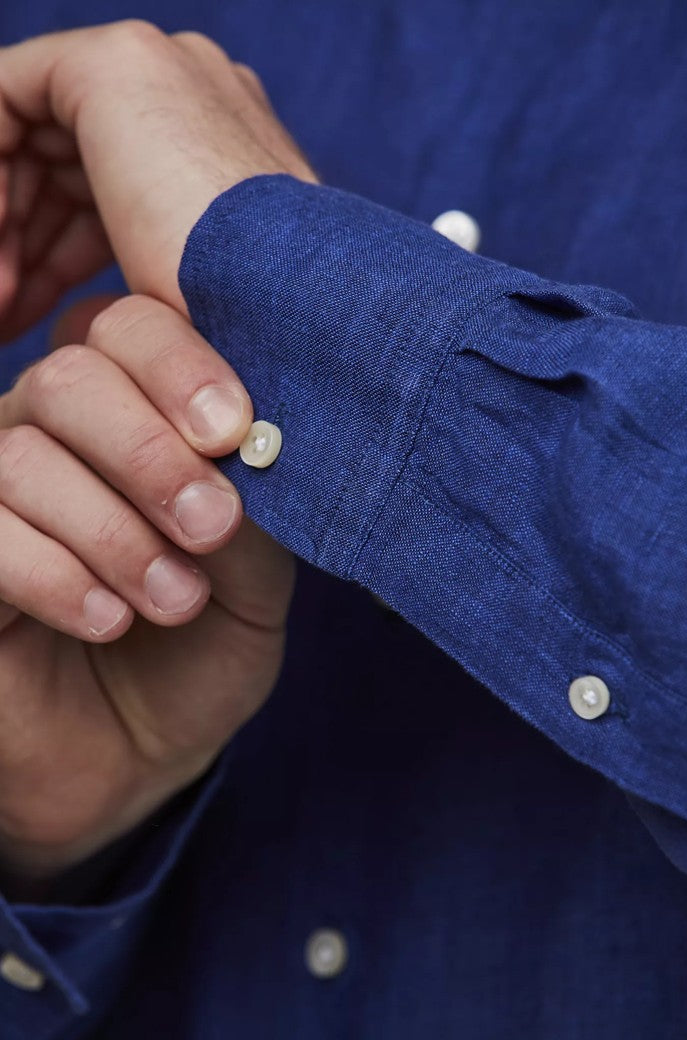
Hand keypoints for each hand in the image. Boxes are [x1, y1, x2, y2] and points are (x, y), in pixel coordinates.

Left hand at [0, 20, 315, 340]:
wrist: (291, 316)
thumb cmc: (252, 340)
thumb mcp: (191, 307)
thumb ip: (145, 282)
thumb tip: (95, 318)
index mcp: (225, 149)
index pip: (109, 187)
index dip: (57, 254)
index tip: (32, 317)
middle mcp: (198, 95)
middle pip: (67, 163)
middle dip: (23, 241)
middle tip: (3, 314)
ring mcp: (163, 73)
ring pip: (33, 135)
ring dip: (4, 221)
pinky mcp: (117, 68)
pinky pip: (5, 97)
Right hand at [0, 294, 293, 889]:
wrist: (137, 754)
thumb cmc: (200, 648)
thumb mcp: (253, 579)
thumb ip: (249, 506)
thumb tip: (250, 443)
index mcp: (130, 413)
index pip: (131, 327)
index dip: (180, 365)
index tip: (235, 431)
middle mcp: (49, 436)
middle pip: (68, 376)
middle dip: (148, 451)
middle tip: (210, 524)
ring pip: (22, 455)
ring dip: (113, 531)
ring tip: (176, 601)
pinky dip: (55, 574)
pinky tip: (108, 620)